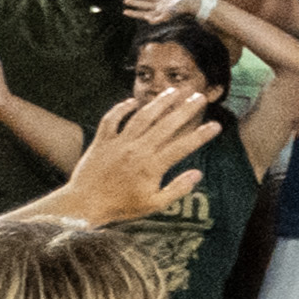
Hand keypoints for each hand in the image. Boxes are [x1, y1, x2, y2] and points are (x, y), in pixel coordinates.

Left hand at [57, 77, 221, 226]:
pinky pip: (111, 119)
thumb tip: (197, 174)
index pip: (183, 146)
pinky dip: (121, 109)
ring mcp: (118, 143)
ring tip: (172, 91)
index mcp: (152, 166)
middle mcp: (137, 150)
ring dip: (158, 103)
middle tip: (199, 97)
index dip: (201, 135)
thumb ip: (177, 189)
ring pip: (141, 117)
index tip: (215, 125)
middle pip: (166, 124)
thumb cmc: (120, 206)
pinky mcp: (101, 141)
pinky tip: (132, 101)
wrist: (84, 204)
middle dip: (185, 109)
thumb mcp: (154, 205)